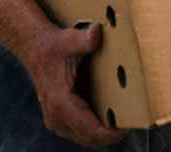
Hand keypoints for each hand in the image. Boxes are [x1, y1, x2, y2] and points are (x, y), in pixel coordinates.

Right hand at [28, 22, 128, 147]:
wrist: (35, 50)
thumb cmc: (52, 47)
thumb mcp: (69, 40)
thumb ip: (85, 38)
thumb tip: (97, 32)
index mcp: (60, 104)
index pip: (90, 131)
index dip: (111, 133)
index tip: (129, 125)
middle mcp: (57, 118)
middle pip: (91, 139)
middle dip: (112, 133)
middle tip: (134, 118)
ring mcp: (58, 121)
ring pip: (87, 137)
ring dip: (105, 131)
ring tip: (125, 115)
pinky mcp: (61, 119)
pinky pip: (83, 131)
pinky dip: (97, 125)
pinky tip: (111, 111)